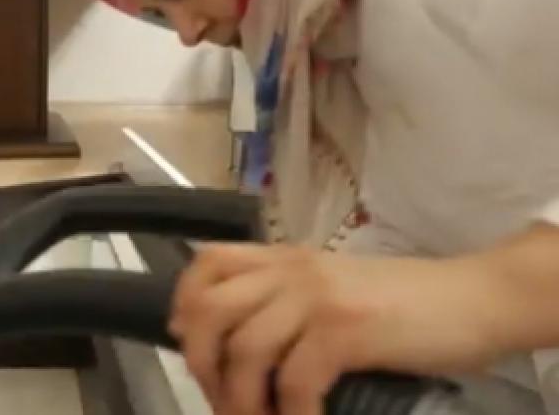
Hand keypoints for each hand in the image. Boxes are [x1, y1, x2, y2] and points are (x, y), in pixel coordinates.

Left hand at [167, 243, 502, 414]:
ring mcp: (318, 299)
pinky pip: (295, 381)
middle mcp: (293, 271)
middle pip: (210, 311)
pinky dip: (291, 414)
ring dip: (242, 400)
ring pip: (245, 351)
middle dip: (201, 364)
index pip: (207, 263)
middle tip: (220, 399)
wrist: (473, 299)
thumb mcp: (332, 288)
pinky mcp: (347, 331)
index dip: (184, 303)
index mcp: (285, 258)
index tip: (187, 341)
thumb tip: (231, 338)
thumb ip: (284, 301)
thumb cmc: (404, 304)